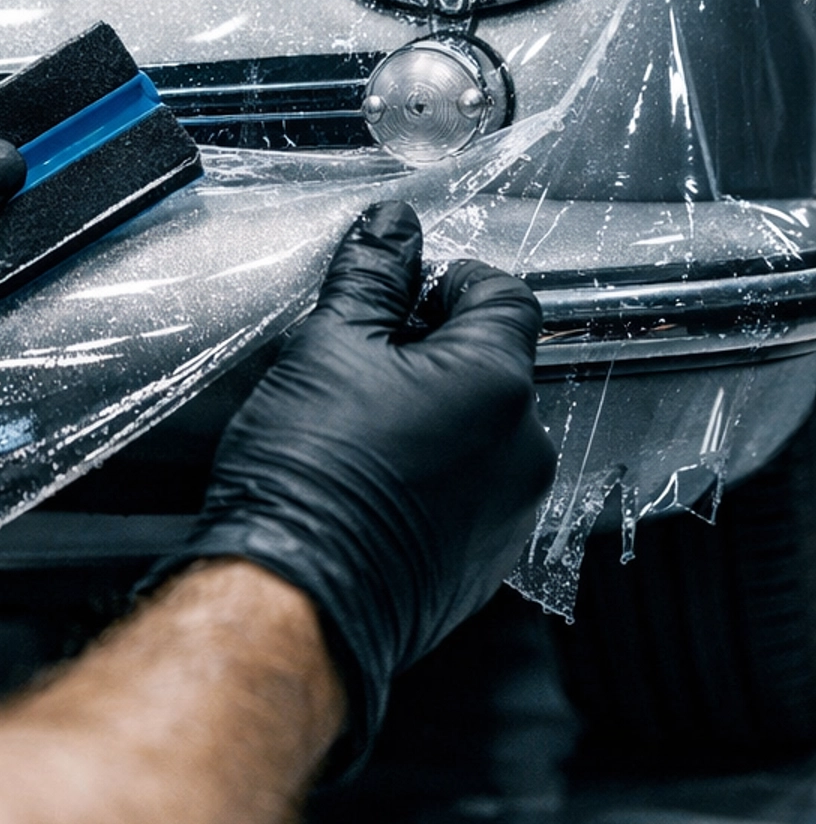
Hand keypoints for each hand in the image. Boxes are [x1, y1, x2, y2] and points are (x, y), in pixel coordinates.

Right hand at [172, 199, 553, 768]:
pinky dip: (436, 474)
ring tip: (360, 429)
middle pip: (494, 363)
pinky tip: (374, 481)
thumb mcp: (328, 347)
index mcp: (496, 381)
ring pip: (484, 429)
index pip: (504, 293)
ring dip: (436, 415)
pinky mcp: (488, 558)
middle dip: (435, 352)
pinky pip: (474, 489)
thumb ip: (371, 276)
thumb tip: (392, 225)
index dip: (449, 281)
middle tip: (361, 363)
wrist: (298, 598)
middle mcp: (523, 446)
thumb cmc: (310, 476)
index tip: (403, 293)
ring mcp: (511, 509)